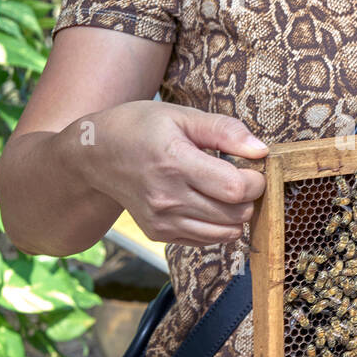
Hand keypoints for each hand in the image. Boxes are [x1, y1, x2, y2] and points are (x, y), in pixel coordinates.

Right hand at [87, 100, 267, 245]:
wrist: (96, 155)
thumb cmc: (141, 128)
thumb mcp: (181, 117)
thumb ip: (225, 131)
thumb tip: (261, 151)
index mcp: (174, 163)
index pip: (235, 189)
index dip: (255, 180)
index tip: (252, 167)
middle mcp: (166, 198)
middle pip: (235, 214)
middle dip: (250, 197)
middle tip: (242, 177)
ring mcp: (161, 220)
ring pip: (225, 233)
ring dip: (237, 214)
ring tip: (225, 191)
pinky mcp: (158, 234)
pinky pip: (207, 240)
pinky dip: (218, 225)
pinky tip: (207, 202)